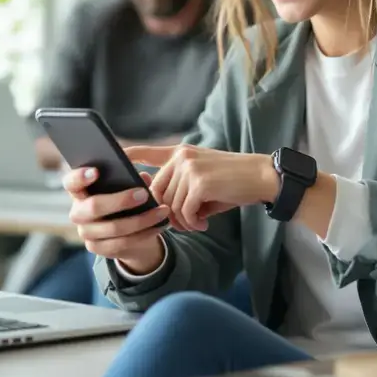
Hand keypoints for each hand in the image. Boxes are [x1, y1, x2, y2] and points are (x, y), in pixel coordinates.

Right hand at [62, 167, 168, 274]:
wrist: (126, 232)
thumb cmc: (122, 201)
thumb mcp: (124, 188)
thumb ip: (130, 179)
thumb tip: (143, 177)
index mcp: (79, 192)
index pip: (71, 182)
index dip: (80, 176)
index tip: (96, 171)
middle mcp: (78, 213)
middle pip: (94, 206)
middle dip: (121, 200)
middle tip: (144, 194)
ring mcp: (86, 233)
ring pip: (113, 228)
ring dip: (142, 219)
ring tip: (162, 210)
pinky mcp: (98, 249)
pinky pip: (123, 243)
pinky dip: (145, 233)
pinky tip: (160, 225)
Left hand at [125, 145, 278, 232]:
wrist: (261, 178)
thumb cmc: (232, 184)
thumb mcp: (202, 182)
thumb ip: (180, 190)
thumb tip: (163, 214)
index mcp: (180, 153)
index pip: (148, 152)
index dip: (130, 156)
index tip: (114, 157)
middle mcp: (182, 157)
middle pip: (157, 192)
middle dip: (167, 213)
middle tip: (186, 224)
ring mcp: (190, 167)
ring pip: (170, 205)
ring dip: (182, 222)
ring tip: (198, 224)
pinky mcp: (200, 182)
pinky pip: (184, 211)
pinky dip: (192, 223)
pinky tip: (204, 224)